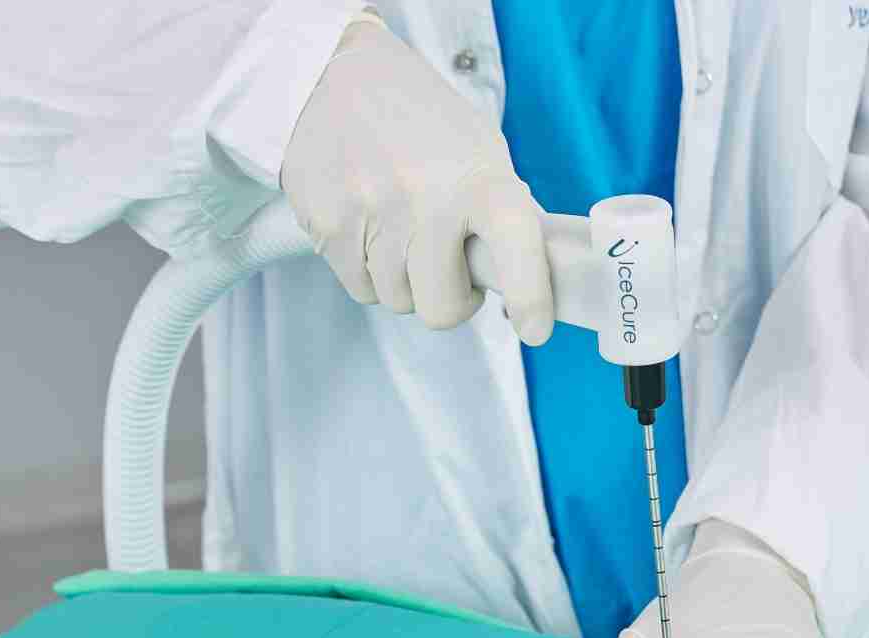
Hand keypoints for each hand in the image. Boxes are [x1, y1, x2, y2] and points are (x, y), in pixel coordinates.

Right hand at [281, 14, 552, 344]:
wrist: (331, 77)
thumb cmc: (419, 121)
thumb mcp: (480, 152)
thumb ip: (506, 213)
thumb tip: (541, 277)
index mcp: (479, 179)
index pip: (516, 248)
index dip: (530, 297)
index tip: (534, 329)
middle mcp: (427, 199)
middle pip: (442, 308)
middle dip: (450, 298)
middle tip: (450, 264)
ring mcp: (372, 215)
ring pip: (399, 301)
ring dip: (407, 281)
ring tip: (404, 230)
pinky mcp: (328, 226)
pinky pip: (362, 288)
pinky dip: (371, 271)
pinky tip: (372, 227)